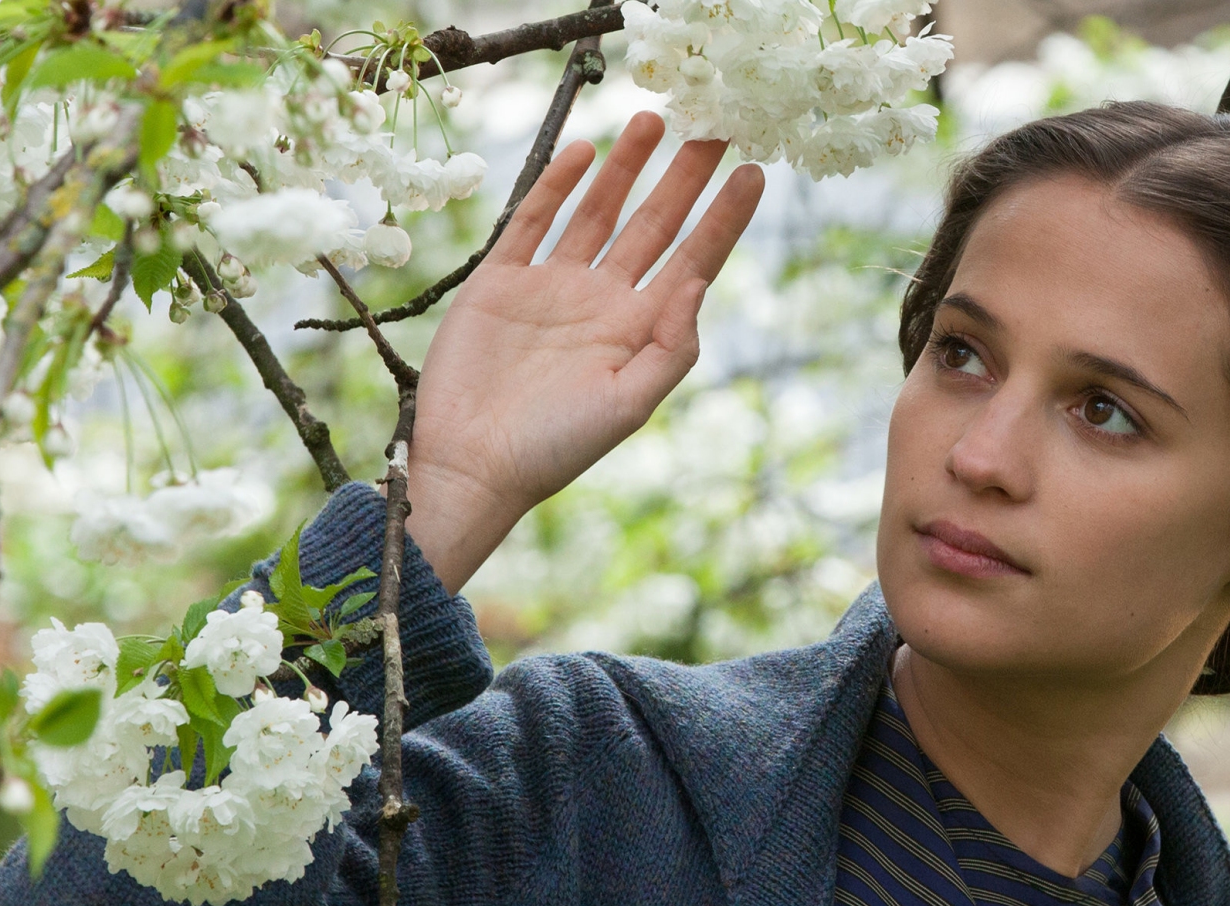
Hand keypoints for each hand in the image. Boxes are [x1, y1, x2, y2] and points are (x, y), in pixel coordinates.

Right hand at [406, 112, 763, 591]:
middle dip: (684, 177)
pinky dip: (558, 185)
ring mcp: (552, 287)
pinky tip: (586, 151)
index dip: (724, 218)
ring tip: (655, 120)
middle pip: (654, 224)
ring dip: (626, 168)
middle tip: (716, 125)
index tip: (755, 172)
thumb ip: (671, 346)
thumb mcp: (629, 405)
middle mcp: (602, 301)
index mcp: (639, 330)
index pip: (693, 260)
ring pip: (598, 212)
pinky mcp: (502, 281)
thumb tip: (698, 280)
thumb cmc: (557, 447)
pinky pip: (534, 221)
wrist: (475, 463)